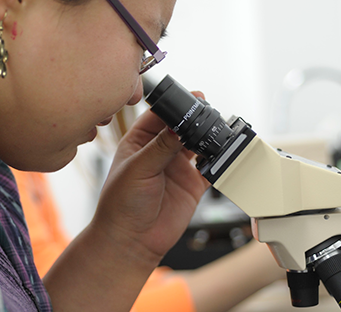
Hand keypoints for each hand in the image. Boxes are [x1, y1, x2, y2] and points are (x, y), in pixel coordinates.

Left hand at [92, 93, 210, 261]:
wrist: (131, 241)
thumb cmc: (120, 205)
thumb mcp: (138, 169)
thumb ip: (160, 147)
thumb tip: (179, 126)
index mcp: (139, 142)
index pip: (159, 115)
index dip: (174, 105)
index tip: (190, 98)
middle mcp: (159, 151)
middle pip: (182, 126)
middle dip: (194, 118)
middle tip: (206, 112)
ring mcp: (177, 167)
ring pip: (198, 143)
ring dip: (207, 137)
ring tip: (214, 132)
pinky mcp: (193, 184)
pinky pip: (210, 167)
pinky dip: (219, 160)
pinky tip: (221, 155)